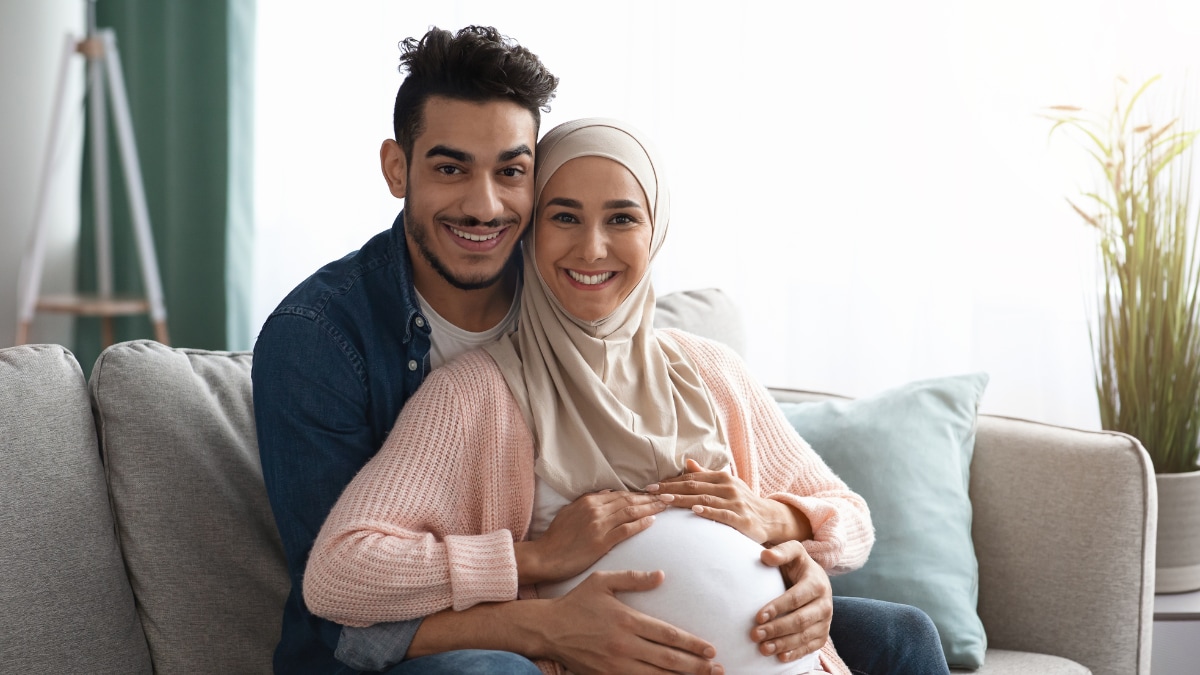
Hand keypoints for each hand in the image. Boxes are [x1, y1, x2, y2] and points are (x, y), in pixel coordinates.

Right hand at [515, 490, 667, 584]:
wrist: (545, 557)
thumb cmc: (557, 538)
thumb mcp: (570, 513)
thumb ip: (589, 503)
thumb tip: (608, 495)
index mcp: (588, 501)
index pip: (621, 494)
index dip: (640, 493)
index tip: (655, 492)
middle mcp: (595, 509)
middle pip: (629, 500)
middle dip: (651, 497)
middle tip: (668, 496)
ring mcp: (598, 524)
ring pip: (630, 511)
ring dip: (651, 507)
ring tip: (666, 505)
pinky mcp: (600, 541)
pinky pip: (625, 529)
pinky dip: (640, 524)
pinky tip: (652, 521)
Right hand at [545, 570, 723, 674]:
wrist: (547, 629)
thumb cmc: (577, 602)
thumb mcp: (602, 581)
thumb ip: (633, 578)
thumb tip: (662, 576)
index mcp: (626, 620)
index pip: (668, 635)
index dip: (692, 644)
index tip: (711, 649)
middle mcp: (623, 645)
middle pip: (668, 660)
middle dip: (696, 666)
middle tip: (717, 669)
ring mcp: (615, 665)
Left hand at [646, 459, 810, 544]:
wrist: (771, 519)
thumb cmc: (743, 502)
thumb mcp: (726, 486)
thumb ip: (705, 475)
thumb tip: (686, 461)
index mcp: (722, 477)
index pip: (691, 478)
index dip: (670, 481)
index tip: (651, 486)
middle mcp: (728, 487)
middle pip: (694, 486)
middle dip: (670, 488)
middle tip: (650, 492)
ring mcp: (736, 503)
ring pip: (704, 499)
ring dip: (682, 499)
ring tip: (664, 500)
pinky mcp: (742, 519)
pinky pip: (723, 514)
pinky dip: (708, 511)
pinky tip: (695, 510)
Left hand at [752, 540, 831, 662]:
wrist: (814, 579)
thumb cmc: (798, 566)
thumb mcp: (793, 552)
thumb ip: (782, 551)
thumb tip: (765, 555)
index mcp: (817, 583)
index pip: (796, 598)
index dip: (777, 608)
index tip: (758, 616)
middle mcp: (825, 604)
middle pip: (800, 620)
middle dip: (776, 629)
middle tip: (755, 634)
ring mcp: (826, 621)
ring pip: (805, 636)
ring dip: (783, 644)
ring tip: (763, 648)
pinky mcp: (823, 634)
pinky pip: (811, 647)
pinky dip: (796, 653)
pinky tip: (780, 657)